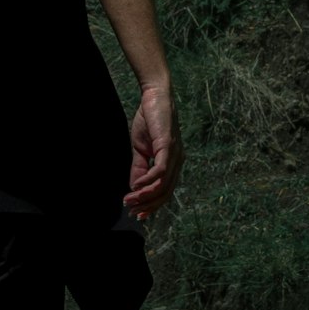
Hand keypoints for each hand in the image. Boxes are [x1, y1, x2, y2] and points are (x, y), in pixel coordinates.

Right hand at [124, 84, 183, 219]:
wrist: (154, 96)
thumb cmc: (149, 120)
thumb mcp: (140, 148)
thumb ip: (139, 168)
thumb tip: (134, 188)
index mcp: (173, 163)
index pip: (165, 192)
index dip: (152, 205)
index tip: (137, 214)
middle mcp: (178, 162)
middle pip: (166, 193)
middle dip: (148, 205)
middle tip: (132, 211)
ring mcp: (175, 155)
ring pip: (163, 186)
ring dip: (145, 196)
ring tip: (130, 199)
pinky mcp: (169, 147)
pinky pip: (160, 171)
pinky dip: (148, 181)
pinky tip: (135, 184)